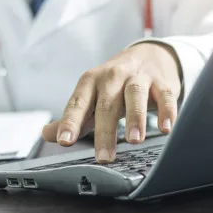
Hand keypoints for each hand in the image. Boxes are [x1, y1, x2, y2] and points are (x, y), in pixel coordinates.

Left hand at [42, 43, 181, 162]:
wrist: (149, 54)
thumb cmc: (115, 83)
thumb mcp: (92, 96)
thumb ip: (74, 117)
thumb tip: (46, 134)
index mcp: (91, 82)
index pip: (78, 104)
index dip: (70, 122)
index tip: (64, 142)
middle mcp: (112, 77)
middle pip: (107, 105)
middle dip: (105, 133)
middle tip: (104, 157)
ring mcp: (138, 77)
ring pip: (134, 95)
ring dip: (134, 118)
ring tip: (134, 141)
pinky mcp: (162, 82)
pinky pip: (164, 96)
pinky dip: (166, 112)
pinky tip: (165, 129)